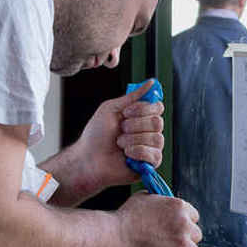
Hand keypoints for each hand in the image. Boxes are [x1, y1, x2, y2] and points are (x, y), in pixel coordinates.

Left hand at [45, 83, 163, 202]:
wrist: (88, 158)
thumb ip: (133, 96)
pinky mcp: (150, 164)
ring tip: (120, 144)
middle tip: (120, 130)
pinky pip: (154, 154)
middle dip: (135, 125)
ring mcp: (151, 148)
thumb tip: (151, 82)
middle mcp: (149, 131)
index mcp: (141, 117)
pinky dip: (137, 152)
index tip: (126, 113)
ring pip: (157, 139)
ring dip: (133, 140)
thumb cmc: (96, 135)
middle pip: (158, 122)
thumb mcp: (111, 108)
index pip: (158, 107)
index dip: (143, 109)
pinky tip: (126, 155)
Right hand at [116, 194, 201, 246]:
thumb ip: (159, 200)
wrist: (116, 238)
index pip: (194, 216)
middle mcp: (184, 224)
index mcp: (179, 206)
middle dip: (186, 240)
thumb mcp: (144, 198)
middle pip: (196, 234)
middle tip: (176, 245)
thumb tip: (161, 203)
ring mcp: (182, 243)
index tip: (180, 230)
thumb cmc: (126, 218)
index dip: (186, 224)